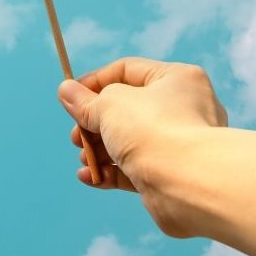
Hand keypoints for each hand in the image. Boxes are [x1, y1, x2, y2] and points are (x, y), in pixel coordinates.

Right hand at [56, 57, 228, 236]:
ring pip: (127, 142)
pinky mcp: (170, 175)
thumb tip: (66, 91)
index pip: (126, 71)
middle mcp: (182, 109)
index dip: (94, 83)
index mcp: (176, 79)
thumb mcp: (109, 105)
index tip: (70, 98)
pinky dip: (109, 172)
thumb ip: (85, 101)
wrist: (190, 184)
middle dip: (93, 124)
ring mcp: (177, 144)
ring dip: (98, 150)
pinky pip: (133, 169)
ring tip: (84, 159)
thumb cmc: (155, 130)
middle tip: (76, 135)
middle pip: (125, 110)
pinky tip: (89, 176)